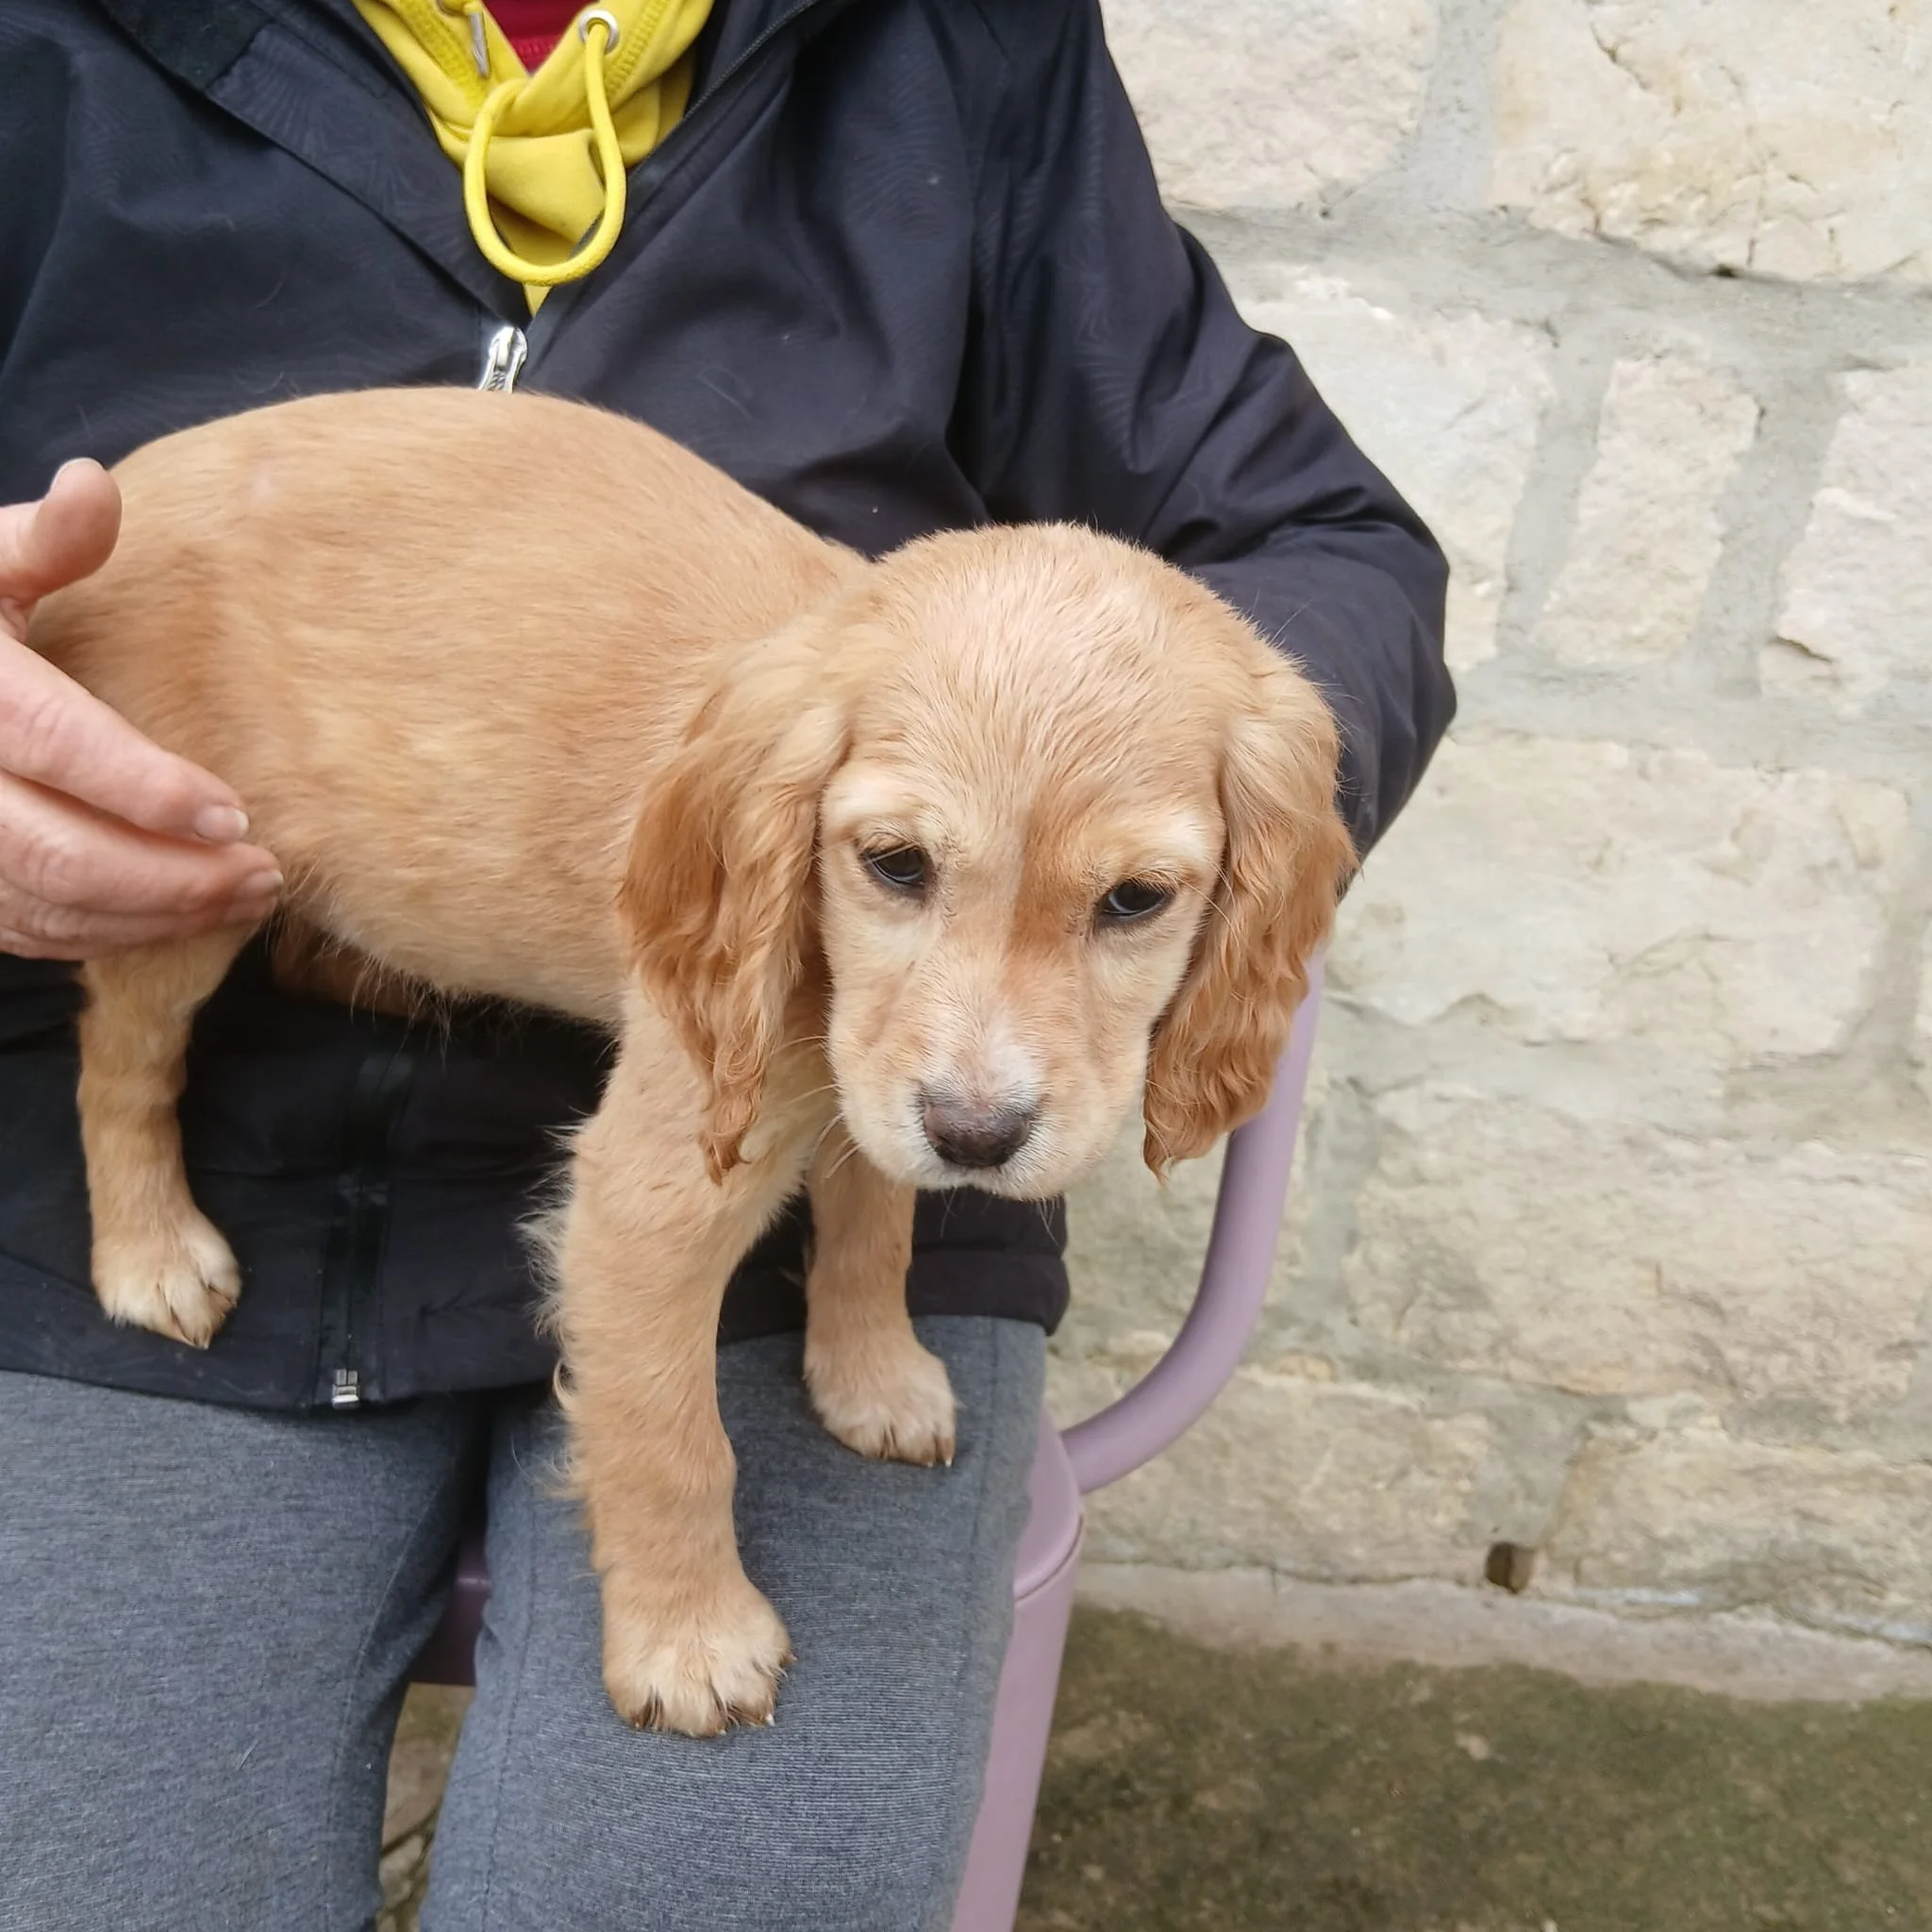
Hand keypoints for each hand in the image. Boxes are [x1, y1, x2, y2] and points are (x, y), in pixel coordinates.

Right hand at [0, 459, 282, 958]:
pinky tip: (183, 919)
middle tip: (266, 873)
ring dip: (156, 916)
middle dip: (172, 878)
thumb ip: (41, 540)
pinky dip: (112, 936)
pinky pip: (29, 932)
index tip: (234, 814)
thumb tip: (95, 486)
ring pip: (47, 906)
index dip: (146, 788)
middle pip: (58, 852)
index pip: (56, 743)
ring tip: (249, 897)